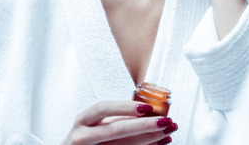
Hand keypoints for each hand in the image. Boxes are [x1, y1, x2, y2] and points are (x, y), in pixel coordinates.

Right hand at [62, 101, 177, 144]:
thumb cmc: (85, 139)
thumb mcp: (94, 125)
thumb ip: (115, 119)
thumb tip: (149, 113)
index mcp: (83, 121)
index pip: (103, 108)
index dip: (126, 107)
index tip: (148, 107)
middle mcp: (82, 136)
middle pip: (115, 130)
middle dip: (144, 126)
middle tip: (166, 122)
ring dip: (148, 140)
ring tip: (166, 135)